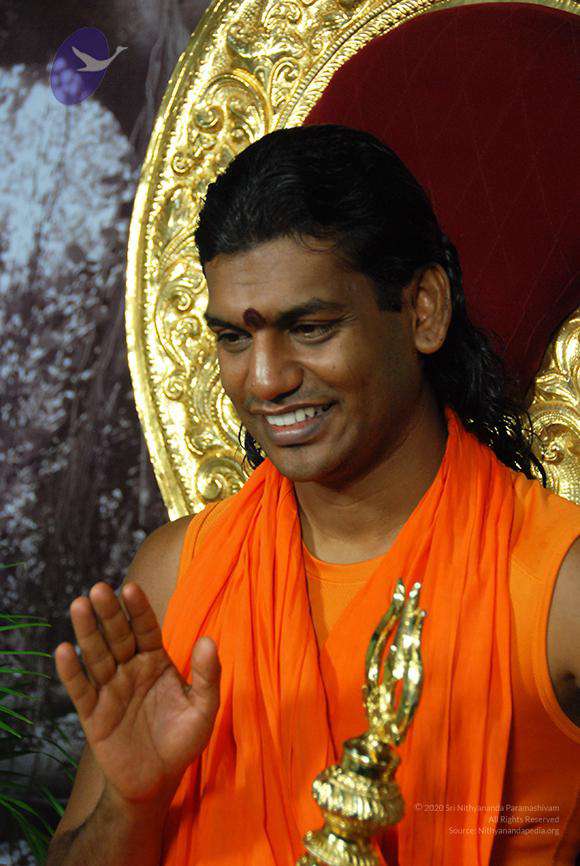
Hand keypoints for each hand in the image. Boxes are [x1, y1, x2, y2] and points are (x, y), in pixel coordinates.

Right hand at [55, 581, 219, 808]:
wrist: (157, 782)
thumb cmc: (182, 739)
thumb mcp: (203, 708)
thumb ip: (207, 675)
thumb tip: (209, 640)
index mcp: (155, 661)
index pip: (146, 628)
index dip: (139, 609)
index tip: (132, 588)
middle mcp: (130, 669)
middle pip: (118, 635)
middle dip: (109, 613)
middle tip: (99, 589)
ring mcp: (109, 690)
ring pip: (96, 656)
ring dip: (87, 632)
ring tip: (79, 606)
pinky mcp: (93, 714)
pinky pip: (80, 689)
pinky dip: (71, 672)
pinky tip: (64, 651)